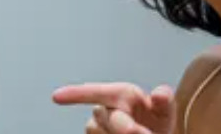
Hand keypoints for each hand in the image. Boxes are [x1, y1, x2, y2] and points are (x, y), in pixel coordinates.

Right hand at [52, 82, 175, 133]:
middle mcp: (105, 110)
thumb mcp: (165, 111)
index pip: (95, 92)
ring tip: (140, 133)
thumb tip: (161, 93)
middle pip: (105, 117)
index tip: (56, 96)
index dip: (74, 94)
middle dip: (124, 127)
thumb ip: (164, 101)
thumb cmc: (155, 121)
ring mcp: (98, 128)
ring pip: (98, 132)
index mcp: (120, 95)